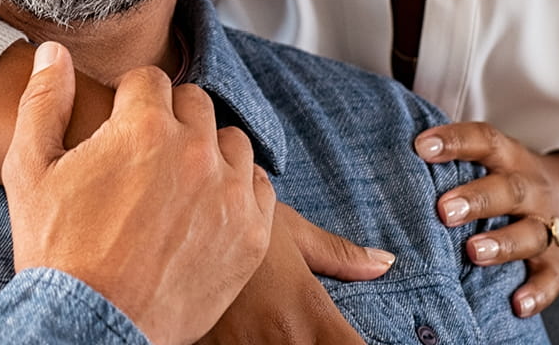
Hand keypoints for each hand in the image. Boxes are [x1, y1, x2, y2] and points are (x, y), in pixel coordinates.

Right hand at [4, 43, 276, 344]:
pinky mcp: (252, 235)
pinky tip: (205, 208)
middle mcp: (195, 152)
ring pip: (231, 142)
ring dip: (206, 151)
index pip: (149, 80)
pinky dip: (236, 190)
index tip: (118, 127)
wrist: (91, 327)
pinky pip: (259, 187)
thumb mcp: (30, 169)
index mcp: (144, 127)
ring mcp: (229, 194)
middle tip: (144, 157)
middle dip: (168, 120)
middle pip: (194, 104)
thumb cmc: (56, 251)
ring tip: (176, 182)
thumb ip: (42, 101)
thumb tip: (52, 53)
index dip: (127, 101)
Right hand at [197, 204, 392, 344]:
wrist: (172, 225)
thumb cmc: (237, 225)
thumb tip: (386, 262)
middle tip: (307, 327)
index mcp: (310, 313)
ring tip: (278, 329)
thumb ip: (340, 254)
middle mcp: (283, 340)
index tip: (357, 336)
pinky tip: (253, 335)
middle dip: (319, 343)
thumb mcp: (292, 232)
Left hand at [416, 122, 558, 316]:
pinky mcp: (556, 262)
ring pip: (530, 234)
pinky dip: (536, 293)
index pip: (485, 141)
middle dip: (477, 199)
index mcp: (510, 159)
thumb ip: (454, 159)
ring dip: (503, 244)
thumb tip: (390, 154)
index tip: (422, 146)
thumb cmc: (512, 180)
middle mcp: (532, 191)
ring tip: (474, 252)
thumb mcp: (493, 160)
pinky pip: (550, 279)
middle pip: (510, 190)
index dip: (455, 141)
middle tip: (444, 210)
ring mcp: (547, 226)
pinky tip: (517, 303)